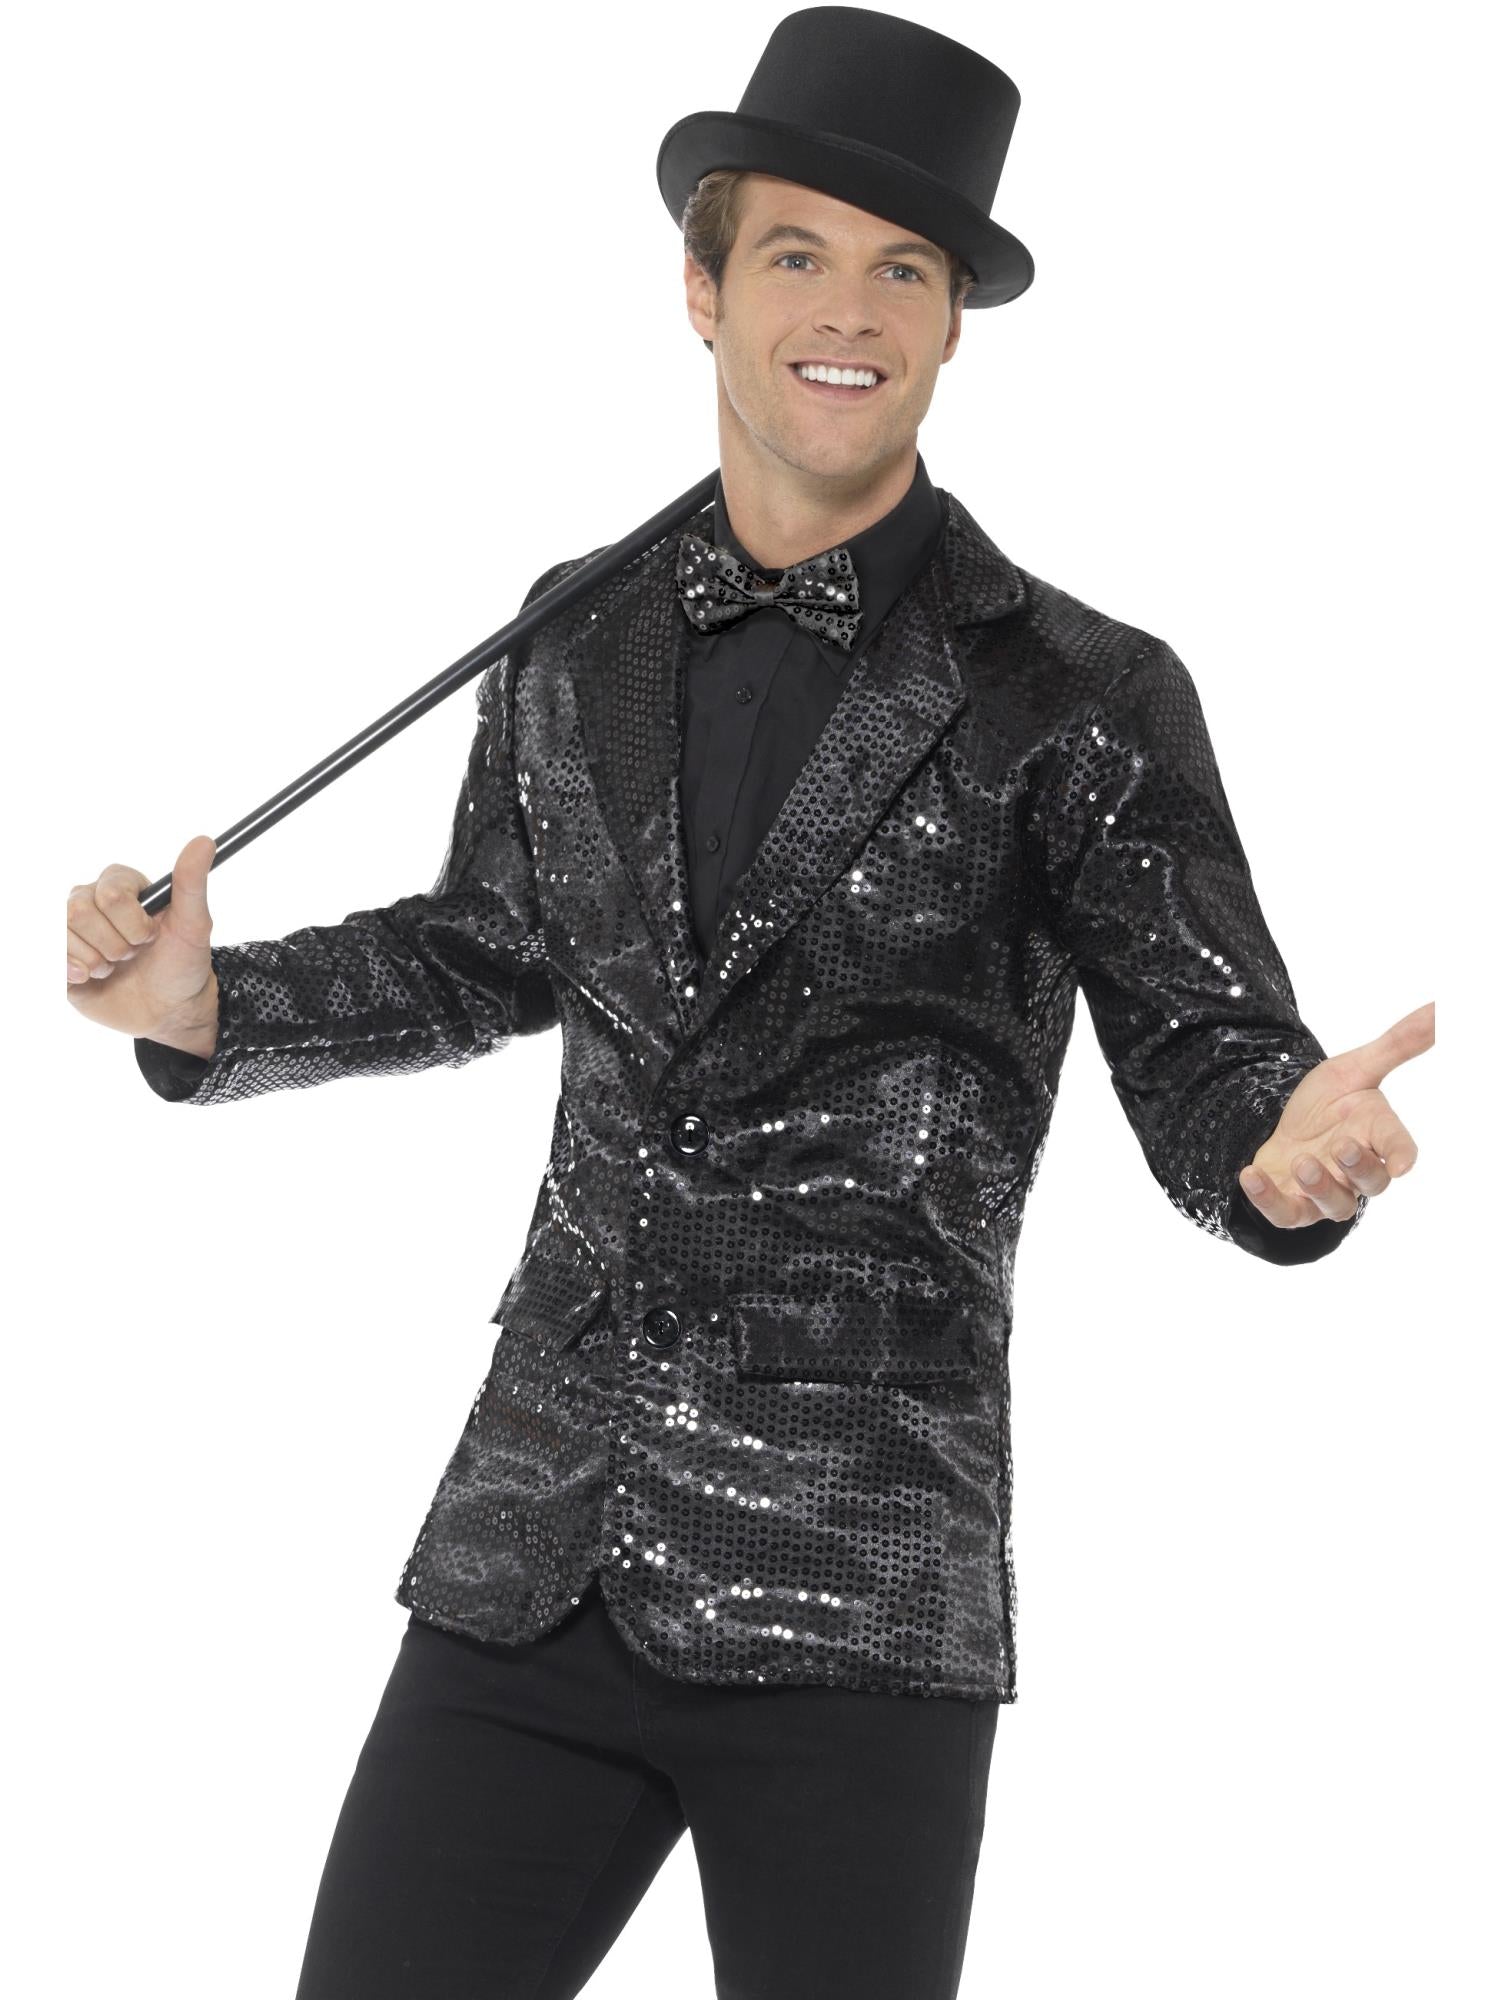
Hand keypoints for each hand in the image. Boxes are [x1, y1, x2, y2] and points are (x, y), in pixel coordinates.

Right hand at [66, 834, 218, 1047]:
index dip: (133, 923)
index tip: (150, 937)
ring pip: (64, 932)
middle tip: (133, 955)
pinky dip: (74, 970)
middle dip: (115, 944)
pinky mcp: (59, 956)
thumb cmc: (182, 964)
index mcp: (121, 886)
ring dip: (98, 960)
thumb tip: (204, 841)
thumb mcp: (194, 925)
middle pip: (80, 911)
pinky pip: (49, 954)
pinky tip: (91, 977)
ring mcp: (72, 929)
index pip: (110, 893)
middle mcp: (91, 901)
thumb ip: (192, 883)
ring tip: (115, 967)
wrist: (168, 1009)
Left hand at [1236, 1001, 1432, 1227]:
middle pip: (1371, 1182)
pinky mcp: (1292, 1206)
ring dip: (1320, 1186)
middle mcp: (1356, 1171)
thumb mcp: (1354, 1069)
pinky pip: (1284, 1214)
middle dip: (1360, 1167)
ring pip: (1335, 1205)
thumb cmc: (1328, 1105)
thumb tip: (1438, 1007)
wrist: (1285, 1129)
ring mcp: (1325, 1193)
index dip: (1402, 1155)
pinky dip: (1267, 1199)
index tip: (1403, 1163)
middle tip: (1343, 1146)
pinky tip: (1248, 1176)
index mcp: (1376, 1136)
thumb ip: (1395, 1045)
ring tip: (1302, 1162)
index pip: (1398, 1149)